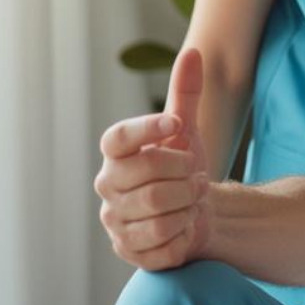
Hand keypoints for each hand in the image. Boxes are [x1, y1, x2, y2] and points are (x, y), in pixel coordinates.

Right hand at [95, 48, 211, 270]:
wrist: (196, 213)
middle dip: (184, 174)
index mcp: (115, 154)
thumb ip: (186, 93)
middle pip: (148, 177)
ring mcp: (115, 222)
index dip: (147, 128)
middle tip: (195, 175)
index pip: (117, 138)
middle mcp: (108, 187)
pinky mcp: (130, 252)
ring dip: (188, 203)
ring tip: (192, 199)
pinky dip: (184, 233)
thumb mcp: (187, 130)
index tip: (178, 124)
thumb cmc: (184, 167)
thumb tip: (195, 52)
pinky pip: (163, 243)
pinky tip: (185, 226)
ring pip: (158, 210)